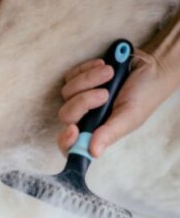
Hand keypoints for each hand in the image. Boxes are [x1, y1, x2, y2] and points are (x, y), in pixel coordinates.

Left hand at [57, 49, 177, 156]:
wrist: (150, 66)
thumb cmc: (143, 95)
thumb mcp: (130, 116)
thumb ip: (110, 133)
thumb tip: (93, 153)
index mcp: (95, 131)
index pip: (70, 144)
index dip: (66, 141)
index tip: (73, 129)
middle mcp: (85, 116)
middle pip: (66, 115)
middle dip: (84, 102)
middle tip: (105, 94)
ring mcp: (79, 97)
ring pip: (67, 92)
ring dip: (89, 80)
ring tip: (110, 73)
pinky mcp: (79, 79)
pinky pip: (70, 76)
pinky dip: (86, 69)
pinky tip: (103, 65)